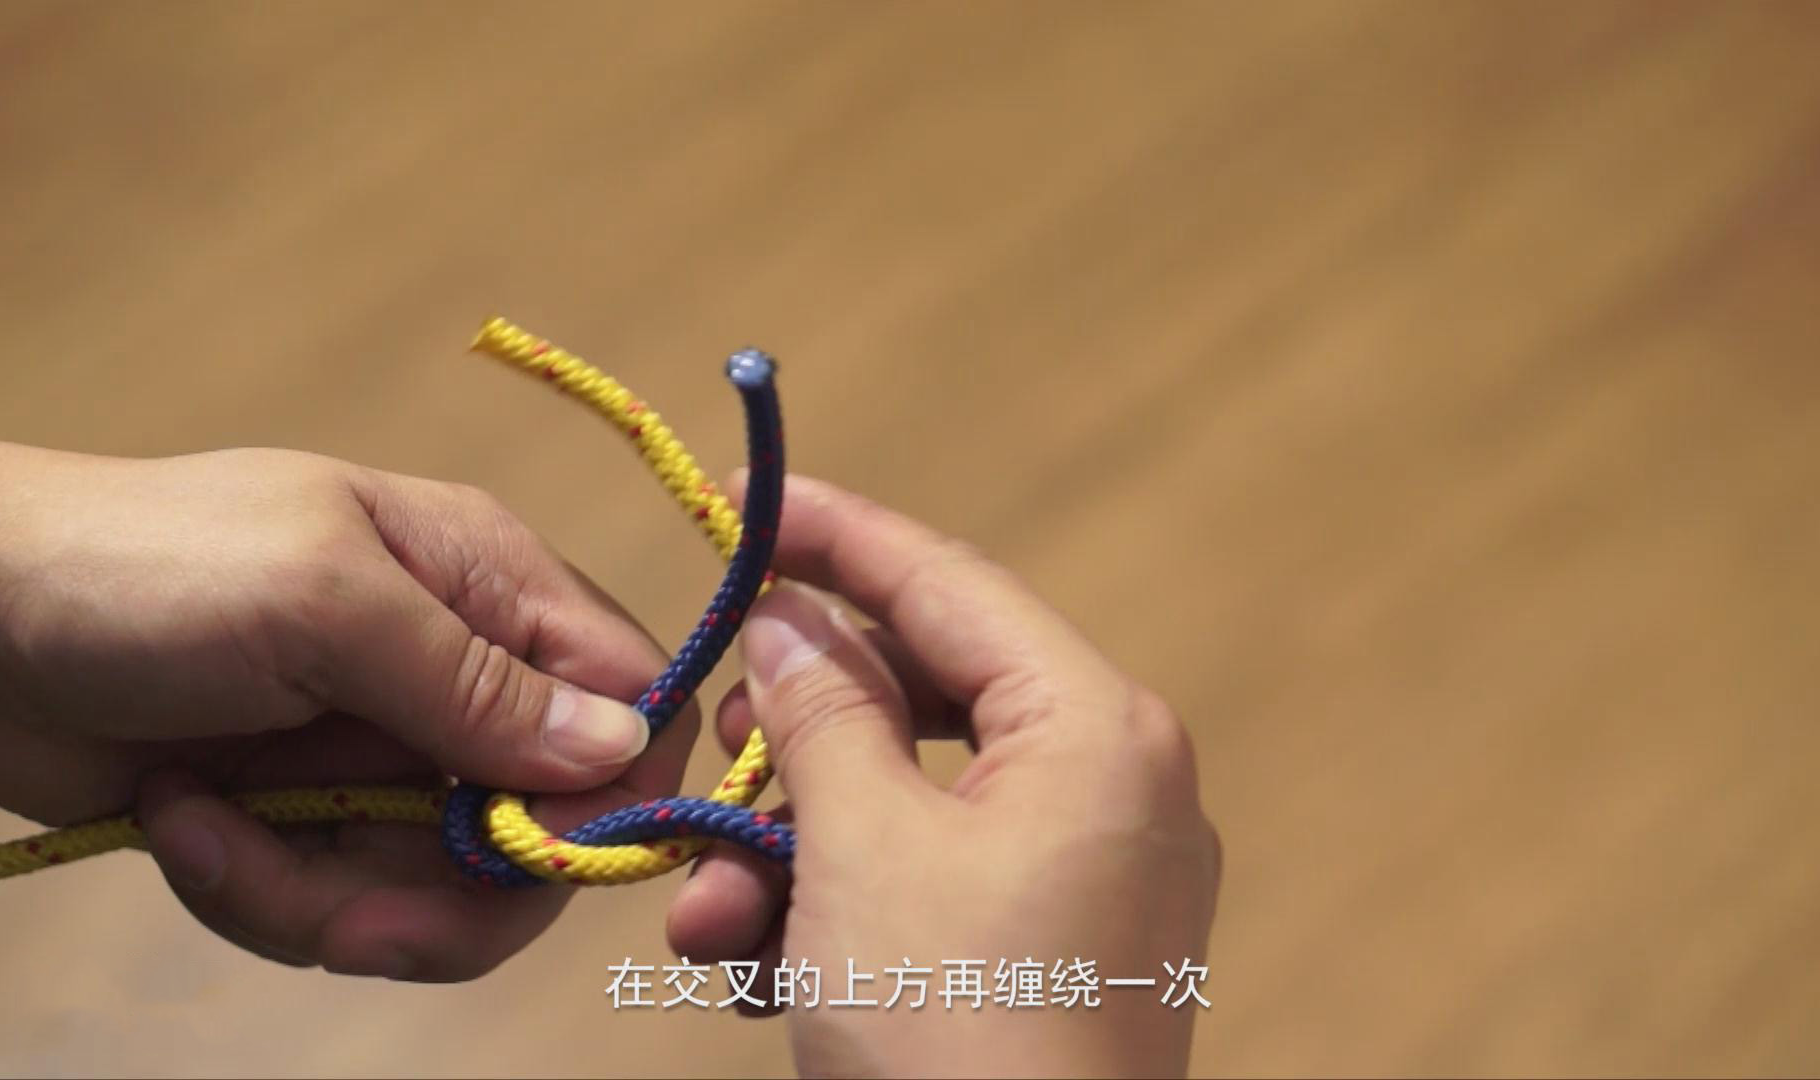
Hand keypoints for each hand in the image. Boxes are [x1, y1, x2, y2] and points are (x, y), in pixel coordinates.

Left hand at [0, 436, 696, 979]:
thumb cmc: (138, 569)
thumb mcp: (315, 604)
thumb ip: (474, 680)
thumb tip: (625, 749)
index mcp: (489, 583)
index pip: (635, 699)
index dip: (613, 796)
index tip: (530, 855)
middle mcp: (461, 674)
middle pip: (550, 832)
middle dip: (447, 897)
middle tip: (339, 917)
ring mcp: (387, 756)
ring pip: (444, 891)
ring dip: (326, 898)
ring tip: (209, 838)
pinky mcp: (314, 820)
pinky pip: (347, 904)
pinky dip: (264, 892)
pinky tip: (182, 824)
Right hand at [666, 475, 1220, 1076]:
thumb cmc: (954, 1030)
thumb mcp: (859, 851)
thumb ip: (824, 710)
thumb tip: (795, 618)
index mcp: (1095, 728)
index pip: (946, 582)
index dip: (836, 534)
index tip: (743, 501)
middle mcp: (1114, 780)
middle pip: (924, 694)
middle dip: (794, 737)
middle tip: (713, 758)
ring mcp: (1094, 870)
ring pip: (911, 800)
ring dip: (791, 844)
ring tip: (706, 920)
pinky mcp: (1058, 945)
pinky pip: (934, 877)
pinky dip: (842, 903)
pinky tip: (757, 968)